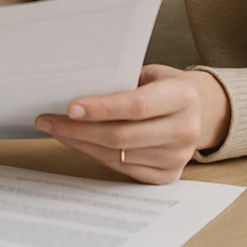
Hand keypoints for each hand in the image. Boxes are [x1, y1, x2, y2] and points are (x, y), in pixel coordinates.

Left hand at [35, 65, 230, 183]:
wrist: (198, 109)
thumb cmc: (161, 84)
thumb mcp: (147, 72)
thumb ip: (119, 80)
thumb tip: (72, 87)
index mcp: (182, 96)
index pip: (136, 105)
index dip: (101, 108)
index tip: (69, 107)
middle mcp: (185, 129)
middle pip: (123, 135)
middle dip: (79, 129)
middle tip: (48, 120)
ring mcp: (179, 156)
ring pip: (120, 155)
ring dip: (82, 143)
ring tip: (55, 129)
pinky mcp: (169, 175)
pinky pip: (125, 169)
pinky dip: (96, 155)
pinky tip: (77, 142)